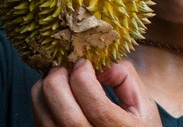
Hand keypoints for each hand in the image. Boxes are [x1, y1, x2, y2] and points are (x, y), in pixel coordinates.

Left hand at [31, 59, 161, 126]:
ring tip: (56, 77)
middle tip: (63, 67)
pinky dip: (40, 103)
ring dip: (44, 90)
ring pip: (46, 119)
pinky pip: (40, 122)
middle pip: (67, 116)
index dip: (85, 79)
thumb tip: (96, 62)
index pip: (98, 108)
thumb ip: (124, 77)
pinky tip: (53, 94)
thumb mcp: (142, 104)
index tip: (83, 62)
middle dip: (59, 82)